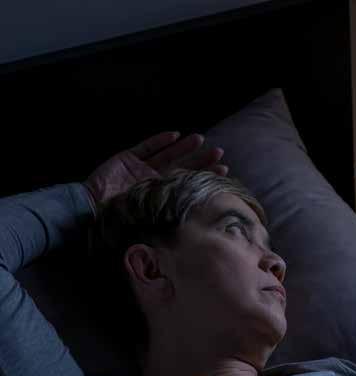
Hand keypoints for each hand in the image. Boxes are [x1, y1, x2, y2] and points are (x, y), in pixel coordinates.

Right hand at [83, 131, 228, 211]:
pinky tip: (175, 134)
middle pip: (182, 167)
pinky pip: (146, 147)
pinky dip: (160, 141)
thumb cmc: (120, 219)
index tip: (225, 171)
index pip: (189, 184)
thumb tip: (203, 222)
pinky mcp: (126, 159)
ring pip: (167, 155)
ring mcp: (140, 169)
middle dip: (200, 160)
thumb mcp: (152, 219)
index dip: (205, 177)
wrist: (91, 210)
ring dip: (184, 147)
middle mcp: (154, 181)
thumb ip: (172, 214)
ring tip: (201, 139)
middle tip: (219, 152)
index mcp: (162, 197)